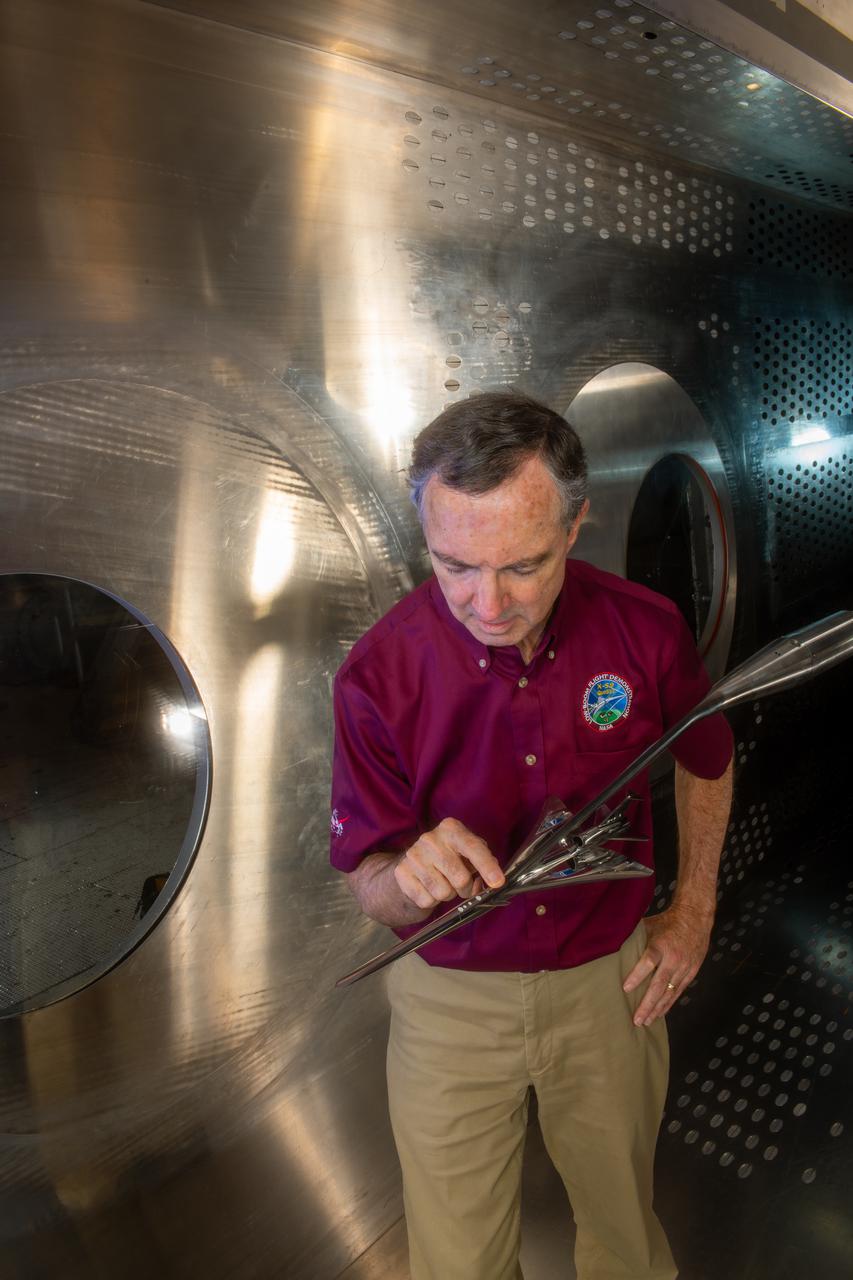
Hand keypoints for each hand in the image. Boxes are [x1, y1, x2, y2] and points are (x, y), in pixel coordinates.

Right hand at [394, 818, 504, 912]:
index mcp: (451, 829)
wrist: (409, 866)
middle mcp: (430, 838)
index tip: (498, 882)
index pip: (473, 847)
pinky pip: (427, 900)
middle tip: (460, 884)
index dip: (487, 866)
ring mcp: (414, 855)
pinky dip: (431, 900)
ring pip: (444, 892)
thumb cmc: (446, 859)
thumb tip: (493, 880)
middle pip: (460, 877)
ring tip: (441, 883)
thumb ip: (482, 861)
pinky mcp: (401, 873)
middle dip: (465, 888)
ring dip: (447, 894)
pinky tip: (427, 888)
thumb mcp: (465, 852)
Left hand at [622, 906, 712, 1026]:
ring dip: (657, 1009)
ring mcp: (684, 967)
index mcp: (661, 945)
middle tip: (636, 1019)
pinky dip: (669, 1003)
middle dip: (647, 1004)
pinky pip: (679, 992)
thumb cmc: (668, 921)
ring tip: (646, 1022)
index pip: (648, 962)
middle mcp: (674, 959)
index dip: (637, 976)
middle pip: (659, 985)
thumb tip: (611, 944)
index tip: (625, 989)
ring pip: (669, 993)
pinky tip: (660, 1013)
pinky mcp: (691, 973)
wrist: (696, 918)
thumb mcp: (650, 925)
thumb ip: (635, 938)